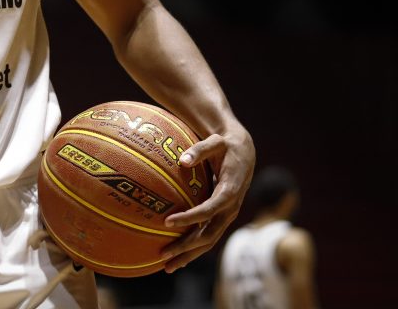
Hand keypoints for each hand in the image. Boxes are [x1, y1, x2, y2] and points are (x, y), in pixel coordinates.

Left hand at [160, 124, 254, 272]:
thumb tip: (182, 161)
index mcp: (230, 191)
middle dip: (187, 247)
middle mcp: (230, 208)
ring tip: (167, 266)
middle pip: (208, 234)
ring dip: (189, 254)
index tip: (168, 222)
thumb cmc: (226, 145)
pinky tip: (178, 257)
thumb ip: (199, 150)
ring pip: (209, 241)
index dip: (190, 217)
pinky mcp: (222, 217)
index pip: (209, 210)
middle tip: (164, 254)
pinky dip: (194, 249)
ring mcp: (227, 215)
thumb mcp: (215, 142)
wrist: (244, 152)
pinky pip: (208, 236)